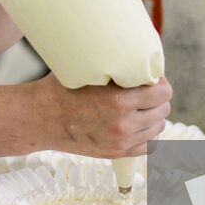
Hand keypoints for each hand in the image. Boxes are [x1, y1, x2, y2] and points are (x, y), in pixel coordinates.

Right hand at [28, 75, 172, 158]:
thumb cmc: (62, 89)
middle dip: (158, 98)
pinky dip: (147, 134)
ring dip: (153, 116)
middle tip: (146, 91)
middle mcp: (124, 123)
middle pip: (163, 110)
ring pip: (158, 128)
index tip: (150, 78)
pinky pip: (148, 146)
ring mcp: (121, 141)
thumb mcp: (88, 68)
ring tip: (141, 107)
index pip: (163, 92)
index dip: (159, 82)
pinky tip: (138, 123)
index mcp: (120, 100)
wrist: (41, 118)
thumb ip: (114, 65)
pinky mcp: (116, 152)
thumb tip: (136, 52)